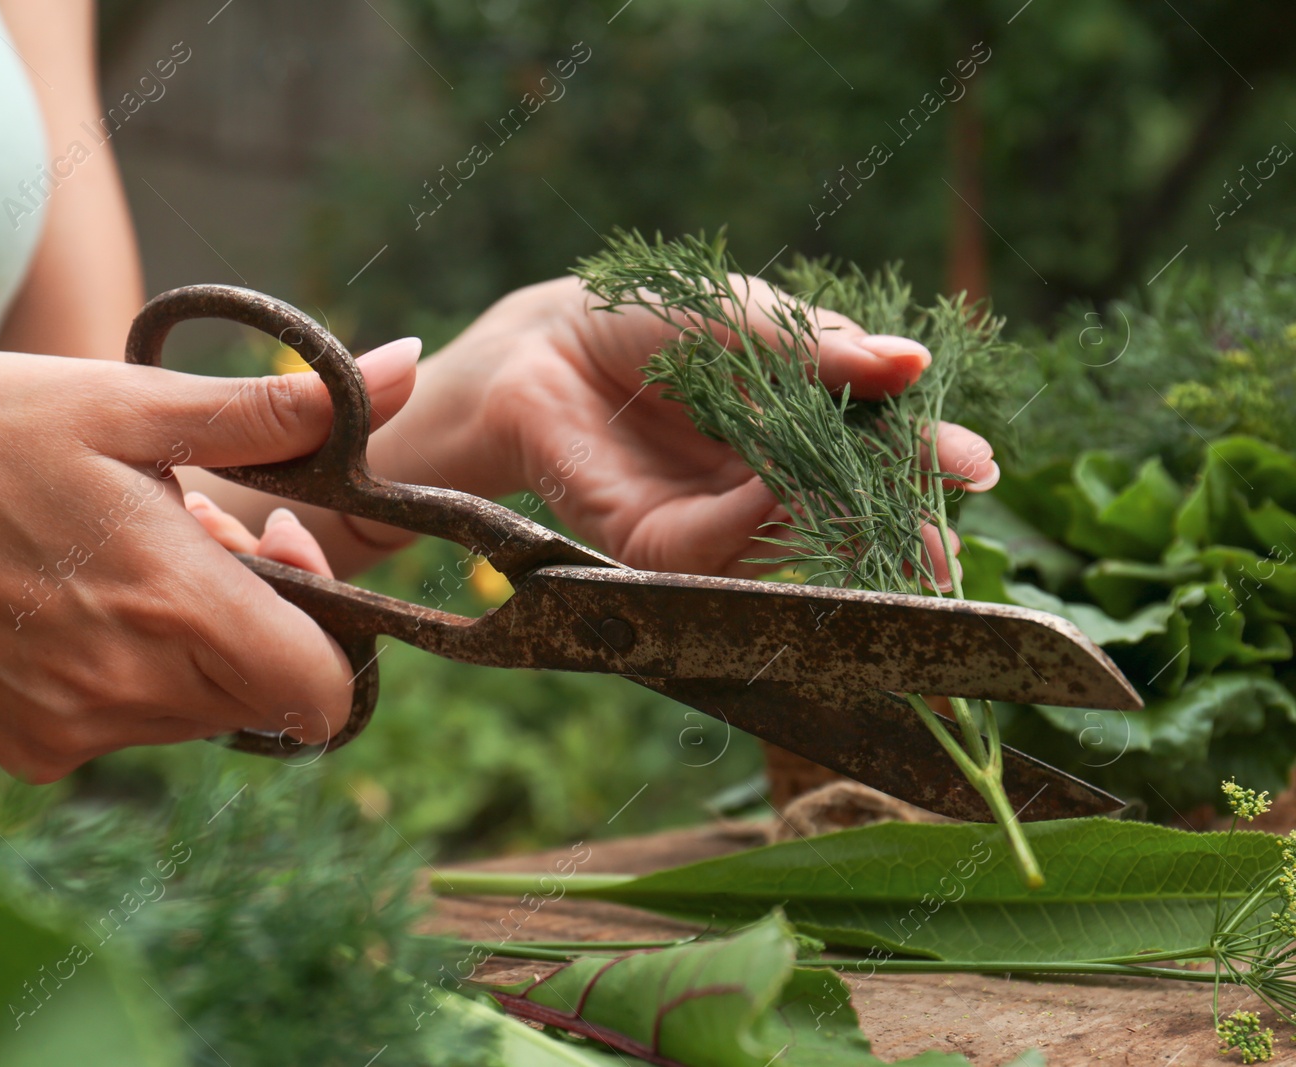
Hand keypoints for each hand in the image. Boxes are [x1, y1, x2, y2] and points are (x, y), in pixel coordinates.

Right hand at [0, 345, 412, 781]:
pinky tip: (80, 598)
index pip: (326, 691)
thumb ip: (275, 411)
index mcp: (175, 608)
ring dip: (197, 638)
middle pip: (269, 693)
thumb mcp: (129, 401)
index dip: (332, 627)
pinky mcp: (35, 751)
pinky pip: (134, 724)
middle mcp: (135, 692)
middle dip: (263, 615)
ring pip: (206, 709)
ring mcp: (80, 732)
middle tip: (194, 527)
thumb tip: (407, 369)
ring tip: (125, 553)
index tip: (278, 544)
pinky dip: (135, 670)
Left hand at [459, 276, 997, 582]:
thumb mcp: (746, 317)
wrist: (542, 344)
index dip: (922, 461)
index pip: (873, 454)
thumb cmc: (646, 318)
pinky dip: (750, 521)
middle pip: (843, 514)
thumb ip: (819, 348)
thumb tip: (914, 363)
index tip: (976, 466)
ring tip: (883, 503)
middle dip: (898, 524)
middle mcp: (762, 484)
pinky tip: (777, 489)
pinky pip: (714, 547)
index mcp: (797, 427)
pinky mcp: (652, 547)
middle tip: (949, 538)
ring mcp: (710, 521)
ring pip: (787, 543)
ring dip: (835, 528)